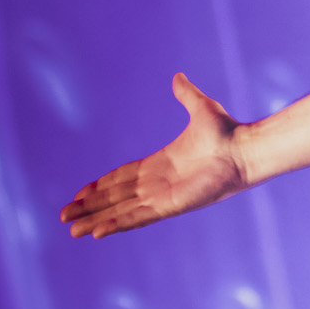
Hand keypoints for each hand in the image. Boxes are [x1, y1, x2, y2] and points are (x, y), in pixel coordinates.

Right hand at [61, 73, 249, 237]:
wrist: (246, 149)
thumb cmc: (228, 131)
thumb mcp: (201, 108)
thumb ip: (186, 95)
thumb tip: (178, 76)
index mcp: (160, 163)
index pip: (122, 177)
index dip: (99, 185)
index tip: (78, 193)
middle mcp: (158, 182)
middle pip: (115, 197)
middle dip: (89, 206)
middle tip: (63, 215)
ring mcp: (163, 196)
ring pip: (120, 211)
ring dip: (95, 219)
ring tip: (72, 231)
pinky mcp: (171, 205)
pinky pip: (138, 217)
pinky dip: (118, 224)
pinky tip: (97, 233)